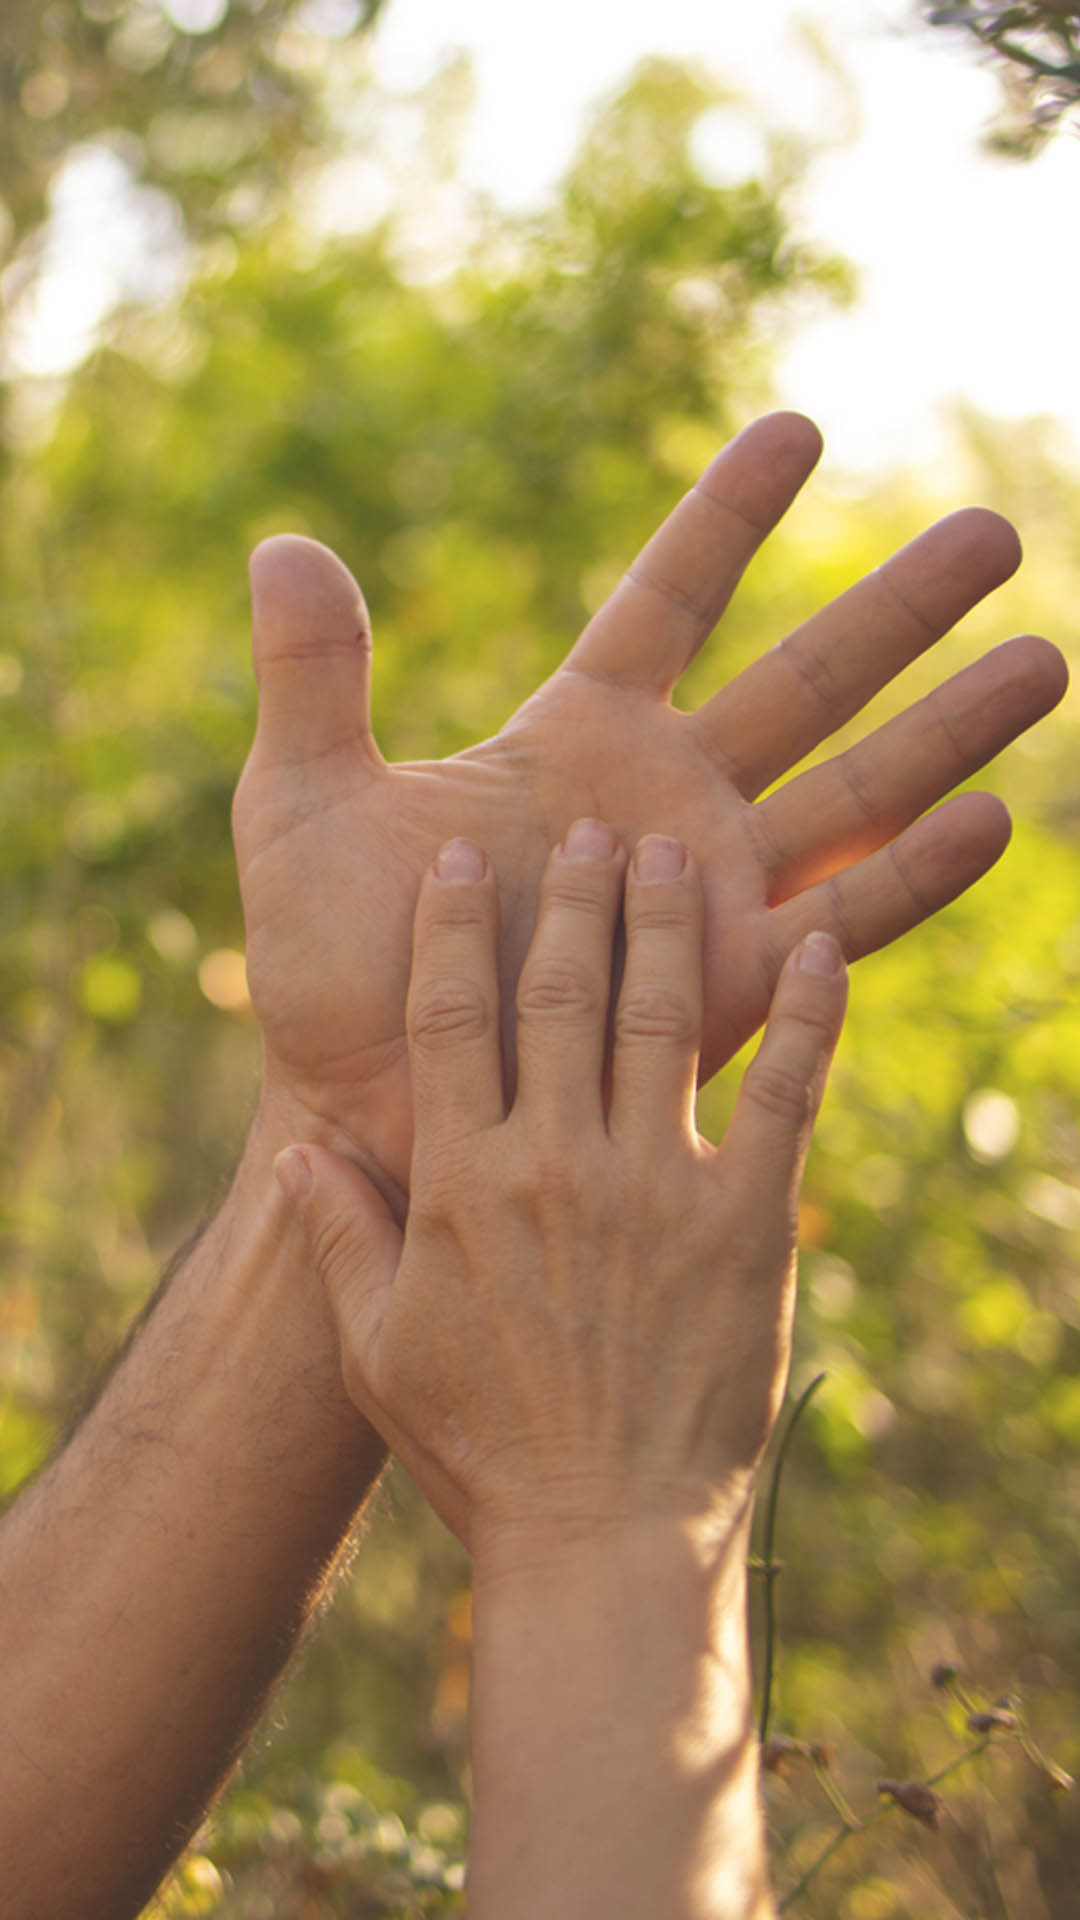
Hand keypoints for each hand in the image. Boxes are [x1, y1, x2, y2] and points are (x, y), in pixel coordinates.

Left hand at [233, 411, 1065, 1192]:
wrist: (368, 1104)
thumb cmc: (327, 964)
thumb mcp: (304, 806)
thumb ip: (312, 679)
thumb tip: (283, 537)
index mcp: (575, 737)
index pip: (668, 601)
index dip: (730, 517)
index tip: (803, 428)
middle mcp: (665, 801)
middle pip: (805, 680)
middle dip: (899, 606)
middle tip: (996, 532)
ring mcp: (712, 893)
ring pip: (857, 790)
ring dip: (950, 727)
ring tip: (1046, 656)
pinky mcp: (733, 989)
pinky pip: (842, 923)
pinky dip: (914, 877)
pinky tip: (994, 823)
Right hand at [277, 820, 847, 1548]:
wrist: (607, 1538)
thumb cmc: (482, 1450)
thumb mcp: (376, 1349)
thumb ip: (338, 1239)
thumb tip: (295, 1155)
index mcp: (462, 1182)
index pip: (451, 1017)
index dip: (458, 928)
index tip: (467, 861)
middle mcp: (557, 1163)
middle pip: (562, 993)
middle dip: (573, 897)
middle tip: (589, 829)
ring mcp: (659, 1187)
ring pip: (663, 1016)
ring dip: (667, 924)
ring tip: (670, 856)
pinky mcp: (749, 1224)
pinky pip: (790, 1093)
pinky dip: (812, 1011)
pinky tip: (824, 940)